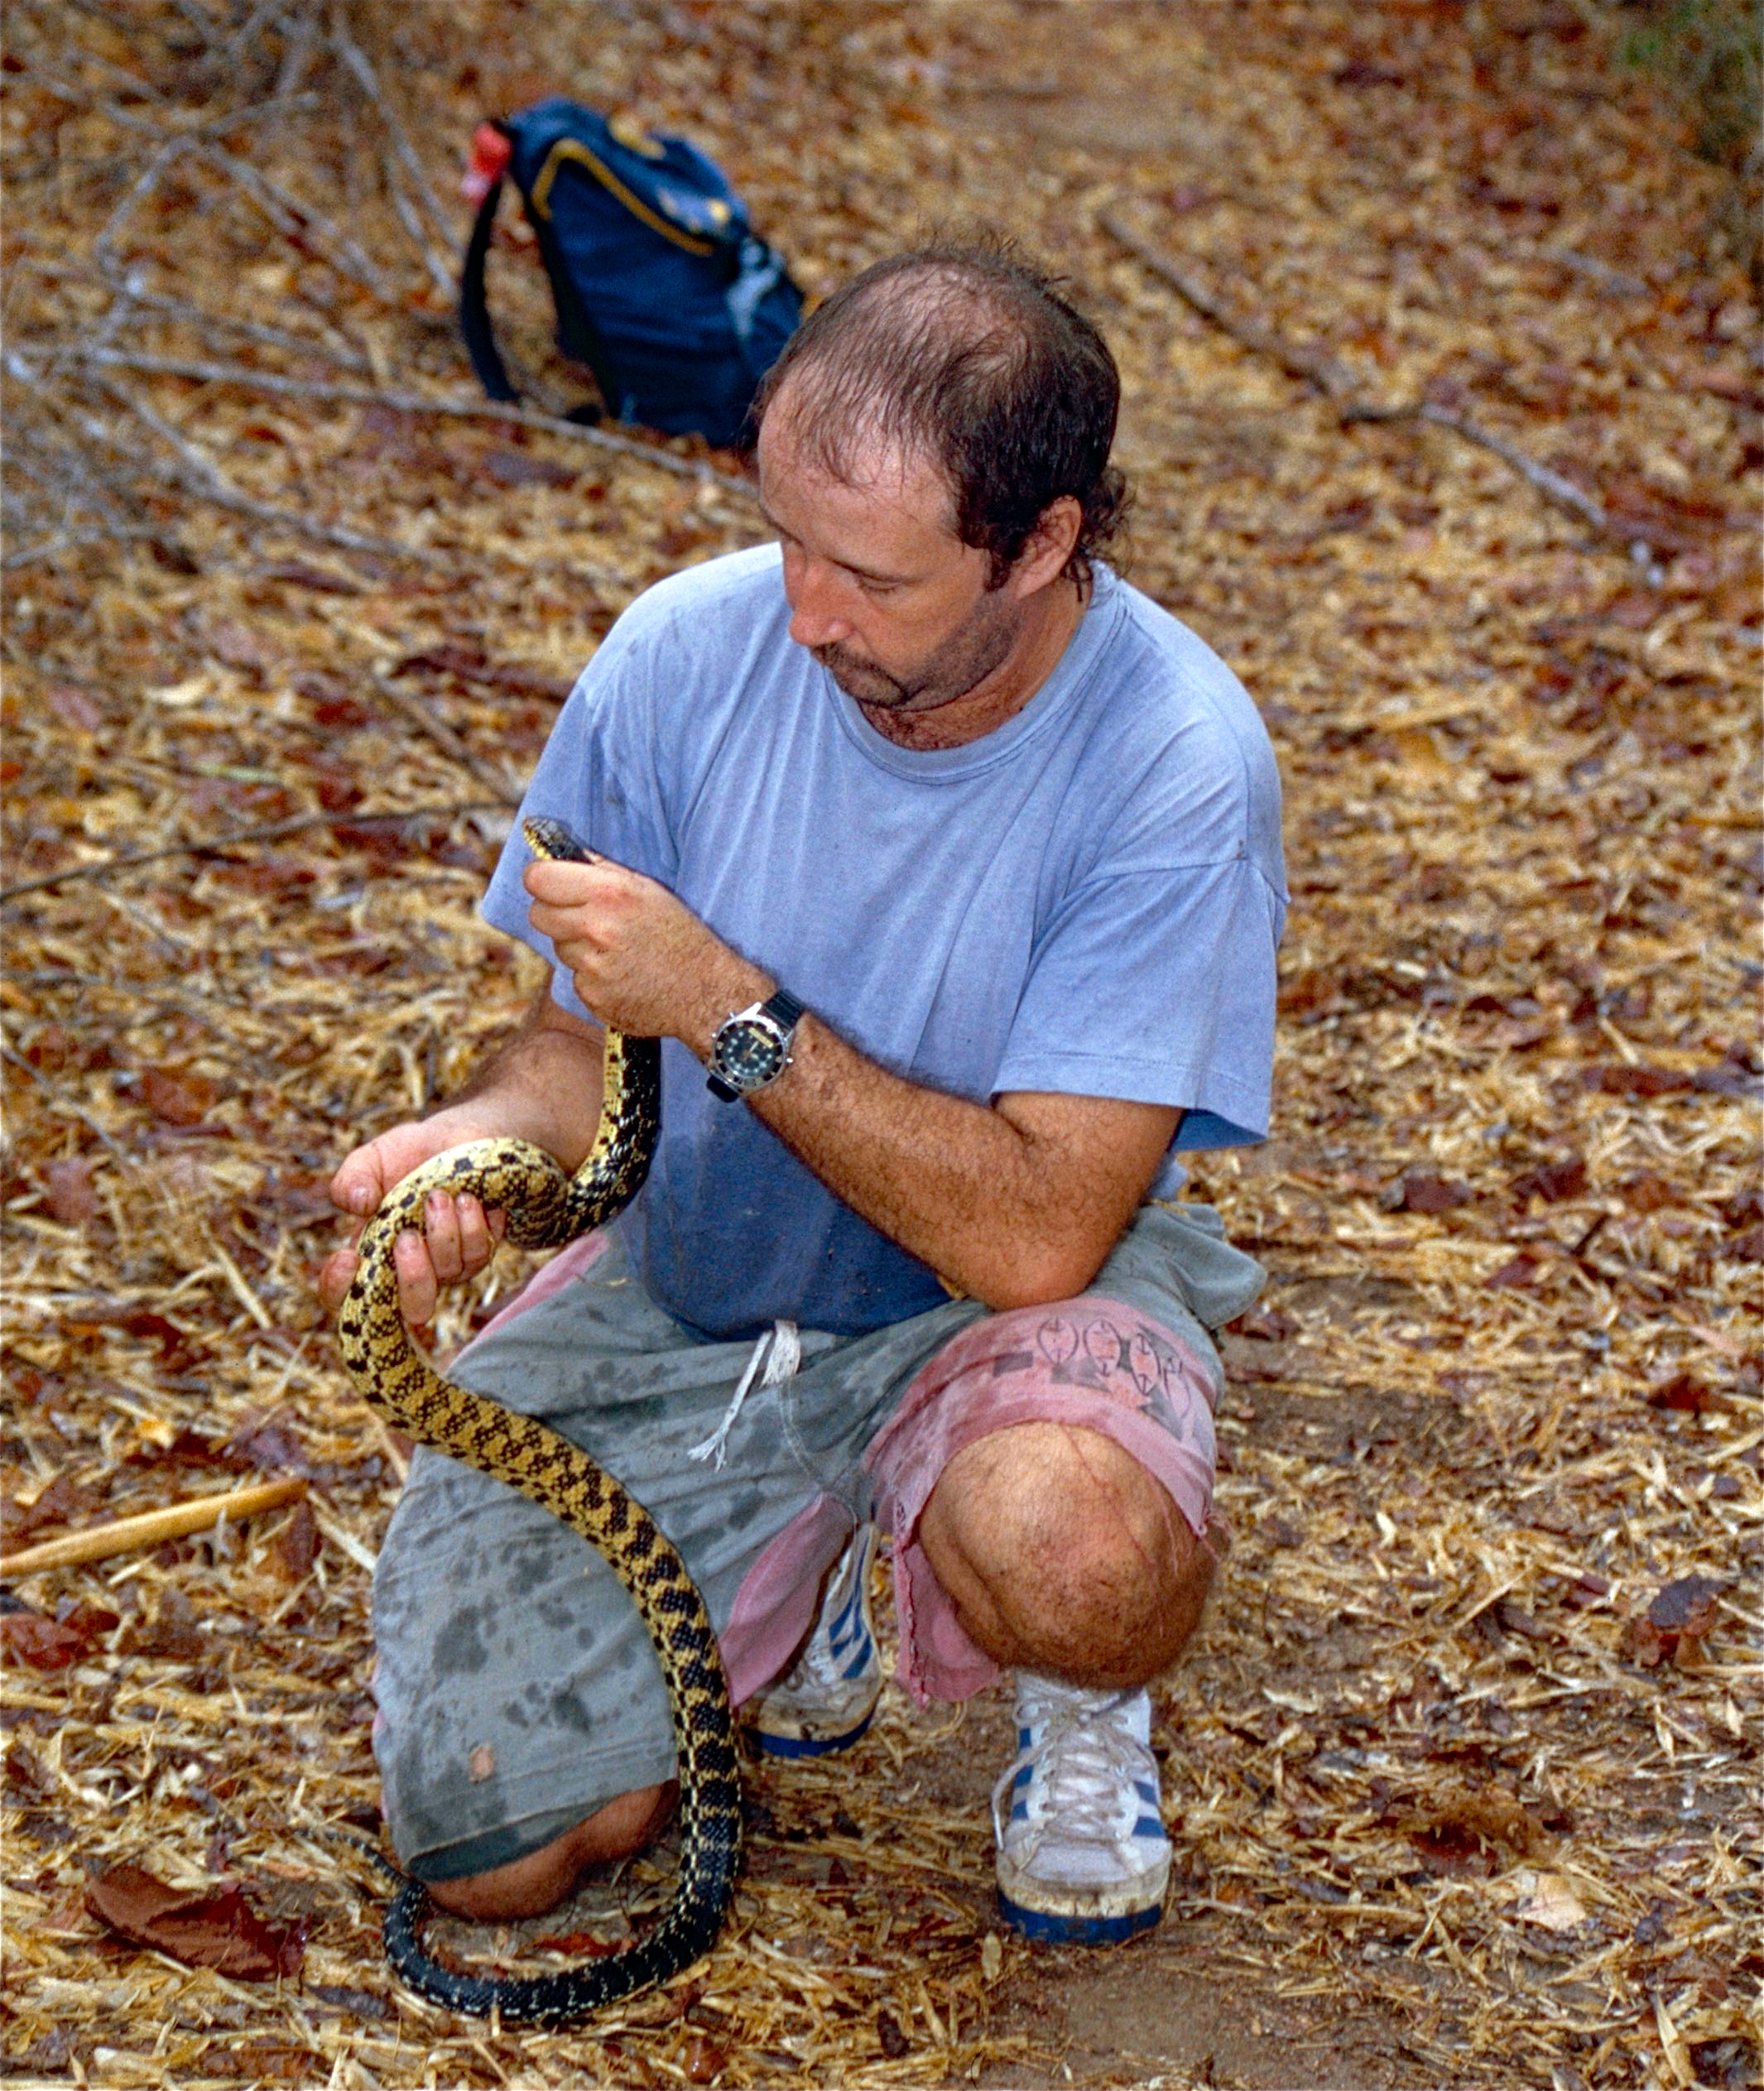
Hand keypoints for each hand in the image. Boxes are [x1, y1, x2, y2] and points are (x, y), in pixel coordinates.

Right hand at [317, 1105, 508, 1326]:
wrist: (457, 1137)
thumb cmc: (407, 1153)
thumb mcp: (371, 1159)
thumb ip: (352, 1180)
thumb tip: (357, 1204)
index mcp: (370, 1252)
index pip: (343, 1294)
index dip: (340, 1289)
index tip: (347, 1258)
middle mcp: (409, 1268)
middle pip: (413, 1309)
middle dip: (414, 1277)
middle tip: (408, 1235)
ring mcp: (448, 1265)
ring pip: (451, 1273)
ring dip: (444, 1233)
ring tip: (440, 1195)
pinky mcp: (480, 1251)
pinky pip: (481, 1254)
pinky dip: (474, 1224)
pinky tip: (468, 1198)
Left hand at [524, 854, 762, 1048]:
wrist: (705, 992)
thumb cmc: (680, 935)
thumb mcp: (648, 890)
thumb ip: (601, 870)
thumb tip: (559, 855)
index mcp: (608, 893)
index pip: (537, 879)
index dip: (541, 879)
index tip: (549, 882)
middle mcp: (595, 928)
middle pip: (538, 914)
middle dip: (554, 912)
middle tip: (583, 917)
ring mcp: (591, 967)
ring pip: (557, 948)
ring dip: (576, 946)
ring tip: (614, 949)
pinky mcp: (591, 996)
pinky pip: (575, 978)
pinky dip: (591, 976)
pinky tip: (620, 974)